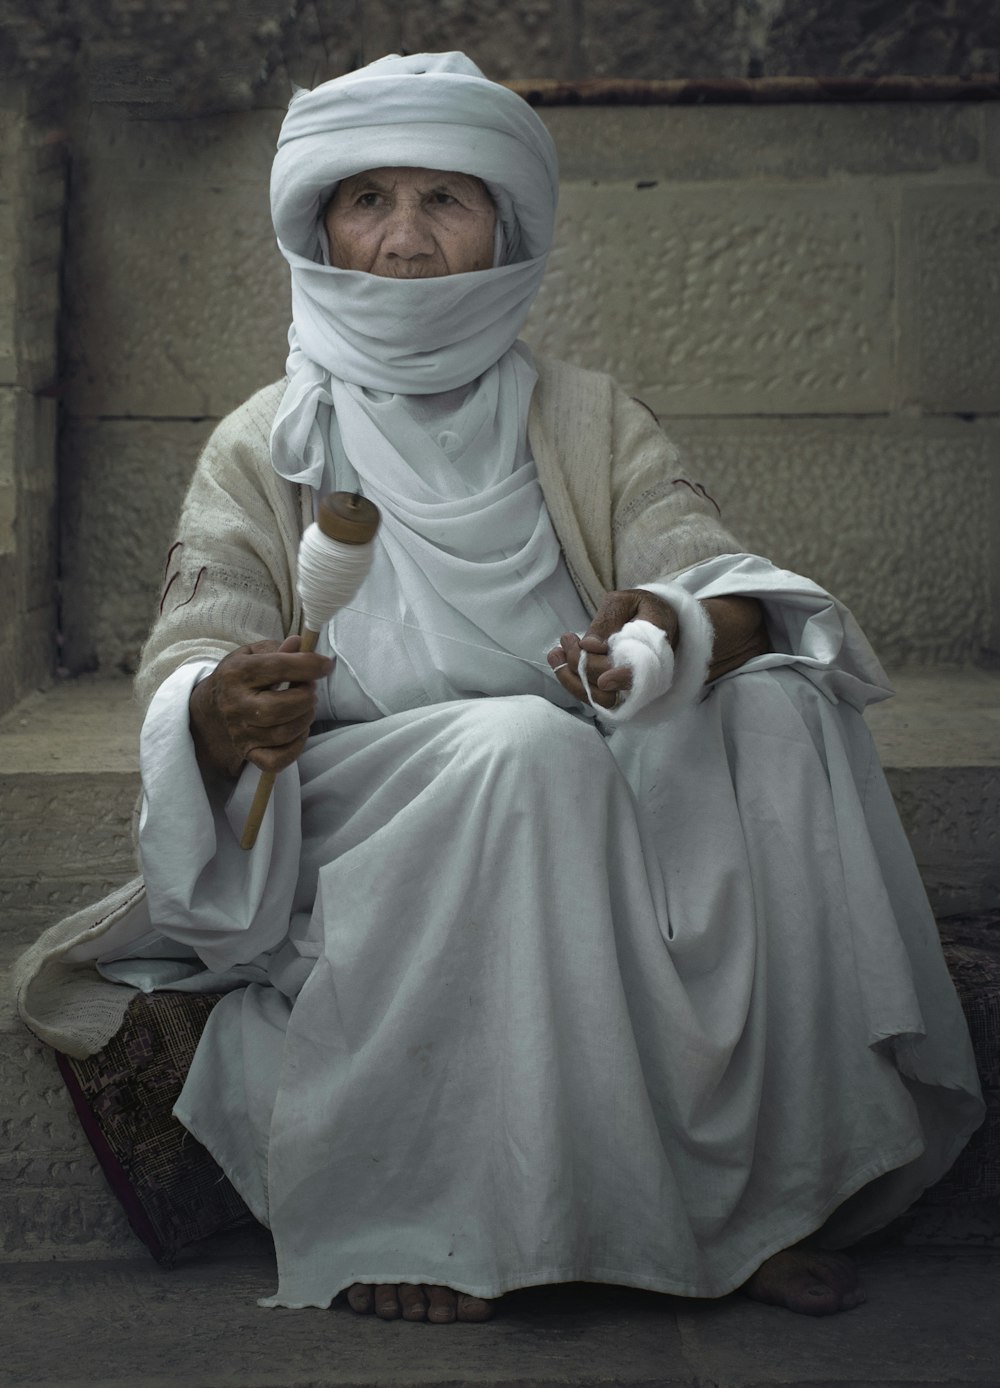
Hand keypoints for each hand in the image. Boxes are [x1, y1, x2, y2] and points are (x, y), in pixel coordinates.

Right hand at [188, 635, 333, 780]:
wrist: (214, 706)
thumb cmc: (243, 676)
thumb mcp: (255, 653)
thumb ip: (279, 649)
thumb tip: (301, 643)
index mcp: (236, 673)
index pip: (278, 667)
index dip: (309, 665)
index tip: (325, 665)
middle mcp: (235, 705)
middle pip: (280, 708)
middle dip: (306, 697)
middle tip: (310, 689)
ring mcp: (240, 732)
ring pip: (283, 733)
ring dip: (305, 719)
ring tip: (305, 707)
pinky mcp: (248, 753)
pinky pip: (277, 760)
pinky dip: (296, 747)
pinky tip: (298, 730)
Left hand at [547, 589, 678, 710]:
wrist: (653, 621)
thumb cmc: (640, 608)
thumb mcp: (624, 601)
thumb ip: (608, 620)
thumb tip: (589, 645)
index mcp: (657, 648)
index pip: (643, 673)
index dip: (622, 678)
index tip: (603, 679)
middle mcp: (649, 676)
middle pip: (614, 685)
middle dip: (583, 664)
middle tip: (567, 639)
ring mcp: (633, 687)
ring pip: (602, 698)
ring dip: (572, 679)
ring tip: (556, 653)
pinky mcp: (617, 691)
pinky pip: (594, 695)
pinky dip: (573, 680)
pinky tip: (560, 660)